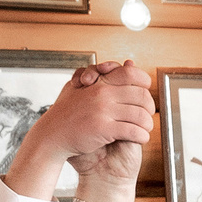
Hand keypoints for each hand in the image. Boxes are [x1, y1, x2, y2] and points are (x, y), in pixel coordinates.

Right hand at [21, 62, 152, 186]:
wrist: (51, 135)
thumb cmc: (66, 113)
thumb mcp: (81, 88)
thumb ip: (103, 76)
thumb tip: (128, 63)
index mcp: (99, 83)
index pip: (131, 74)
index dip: (144, 82)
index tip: (146, 91)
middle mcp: (102, 93)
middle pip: (140, 95)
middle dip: (149, 107)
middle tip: (149, 114)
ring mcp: (103, 110)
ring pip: (140, 115)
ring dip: (147, 124)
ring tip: (146, 129)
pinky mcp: (103, 128)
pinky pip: (133, 131)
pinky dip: (142, 136)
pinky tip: (141, 138)